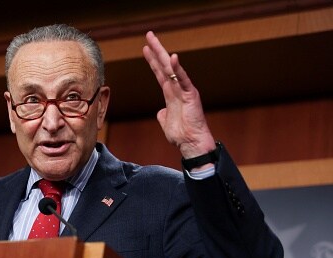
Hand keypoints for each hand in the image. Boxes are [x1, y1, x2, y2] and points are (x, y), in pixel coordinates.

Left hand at [142, 31, 215, 162]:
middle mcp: (177, 89)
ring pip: (171, 69)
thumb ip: (163, 114)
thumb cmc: (181, 135)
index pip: (160, 73)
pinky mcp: (191, 95)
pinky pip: (184, 80)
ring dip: (162, 54)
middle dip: (156, 50)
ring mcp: (184, 90)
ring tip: (153, 41)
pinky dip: (179, 69)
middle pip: (164, 66)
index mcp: (171, 94)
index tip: (145, 49)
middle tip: (148, 35)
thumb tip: (161, 111)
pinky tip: (173, 58)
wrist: (191, 144)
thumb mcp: (166, 122)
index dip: (152, 61)